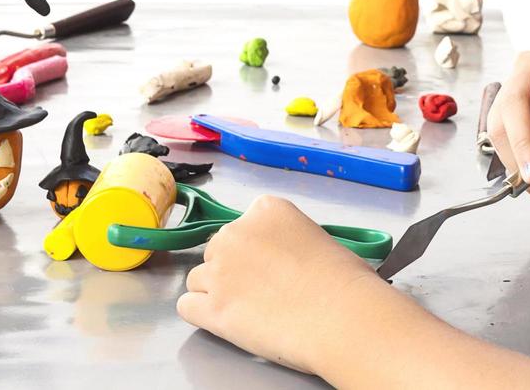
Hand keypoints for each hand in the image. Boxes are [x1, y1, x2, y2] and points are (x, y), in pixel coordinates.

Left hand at [177, 195, 389, 373]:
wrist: (340, 316)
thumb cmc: (342, 280)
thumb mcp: (317, 238)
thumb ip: (288, 240)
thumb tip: (283, 258)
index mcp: (266, 210)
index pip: (244, 224)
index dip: (257, 248)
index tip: (272, 263)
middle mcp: (235, 233)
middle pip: (217, 250)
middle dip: (233, 269)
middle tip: (262, 290)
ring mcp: (219, 271)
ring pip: (199, 278)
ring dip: (217, 291)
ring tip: (248, 308)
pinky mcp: (210, 308)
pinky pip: (187, 306)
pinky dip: (201, 313)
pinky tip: (226, 319)